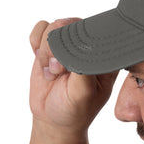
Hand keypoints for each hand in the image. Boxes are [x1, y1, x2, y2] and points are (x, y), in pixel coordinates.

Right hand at [29, 18, 118, 133]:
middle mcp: (90, 47)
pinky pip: (41, 28)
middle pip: (74, 24)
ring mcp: (70, 45)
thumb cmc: (75, 110)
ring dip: (47, 49)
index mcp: (107, 58)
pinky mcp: (52, 45)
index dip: (82, 42)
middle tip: (59, 71)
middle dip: (60, 47)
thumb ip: (83, 69)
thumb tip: (78, 46)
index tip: (70, 65)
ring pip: (56, 25)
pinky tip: (43, 63)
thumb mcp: (83, 94)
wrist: (53, 119)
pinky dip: (36, 44)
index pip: (99, 32)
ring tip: (52, 72)